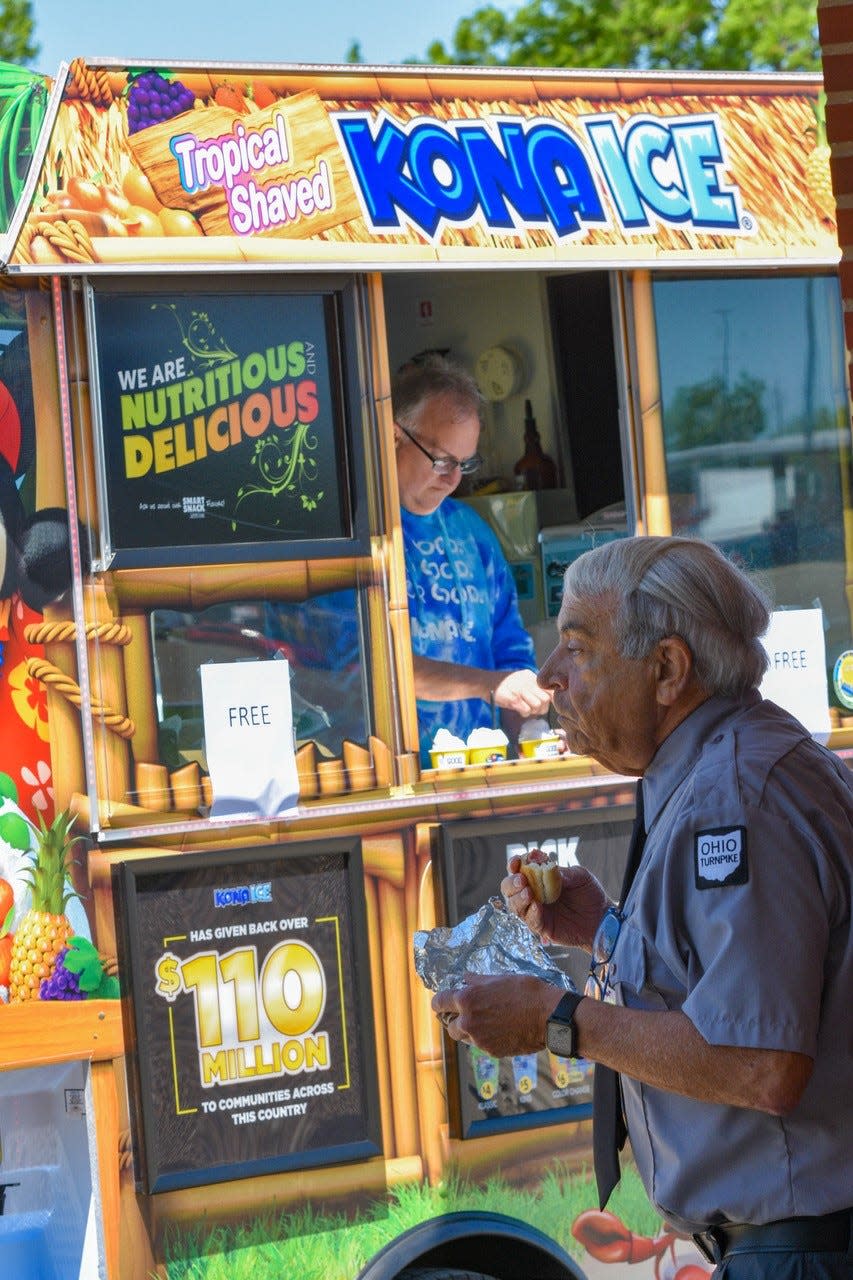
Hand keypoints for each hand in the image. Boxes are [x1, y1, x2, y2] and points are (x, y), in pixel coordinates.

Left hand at [432, 973, 563, 1057]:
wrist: (549, 1017)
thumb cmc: (526, 992)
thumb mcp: (500, 978)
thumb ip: (477, 981)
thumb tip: (464, 979)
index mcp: (467, 1000)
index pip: (440, 1003)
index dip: (438, 1002)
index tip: (440, 1003)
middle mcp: (469, 1022)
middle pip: (450, 1026)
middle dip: (455, 1020)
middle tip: (465, 1013)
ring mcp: (480, 1040)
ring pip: (465, 1037)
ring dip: (469, 1030)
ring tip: (485, 1021)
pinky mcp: (492, 1051)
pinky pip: (481, 1045)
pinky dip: (485, 1038)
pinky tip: (499, 1030)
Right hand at [492, 669, 551, 716]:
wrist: (484, 682)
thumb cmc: (502, 684)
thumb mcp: (519, 679)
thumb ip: (532, 686)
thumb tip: (546, 699)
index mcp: (530, 676)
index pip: (549, 688)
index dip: (549, 699)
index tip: (545, 704)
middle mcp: (527, 681)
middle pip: (546, 698)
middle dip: (542, 707)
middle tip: (534, 708)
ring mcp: (520, 690)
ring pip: (538, 704)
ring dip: (533, 710)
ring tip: (525, 709)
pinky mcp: (513, 699)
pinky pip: (527, 709)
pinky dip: (524, 713)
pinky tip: (519, 710)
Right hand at [502, 860, 609, 949]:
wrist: (603, 918)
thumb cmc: (590, 894)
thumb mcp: (580, 877)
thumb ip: (563, 873)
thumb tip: (547, 869)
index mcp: (539, 878)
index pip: (519, 870)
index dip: (514, 865)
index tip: (516, 862)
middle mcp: (533, 894)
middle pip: (509, 889)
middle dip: (511, 883)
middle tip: (521, 880)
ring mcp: (536, 911)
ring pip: (515, 905)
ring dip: (518, 898)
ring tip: (529, 893)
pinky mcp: (543, 927)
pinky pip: (530, 921)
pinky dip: (531, 913)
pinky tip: (536, 906)